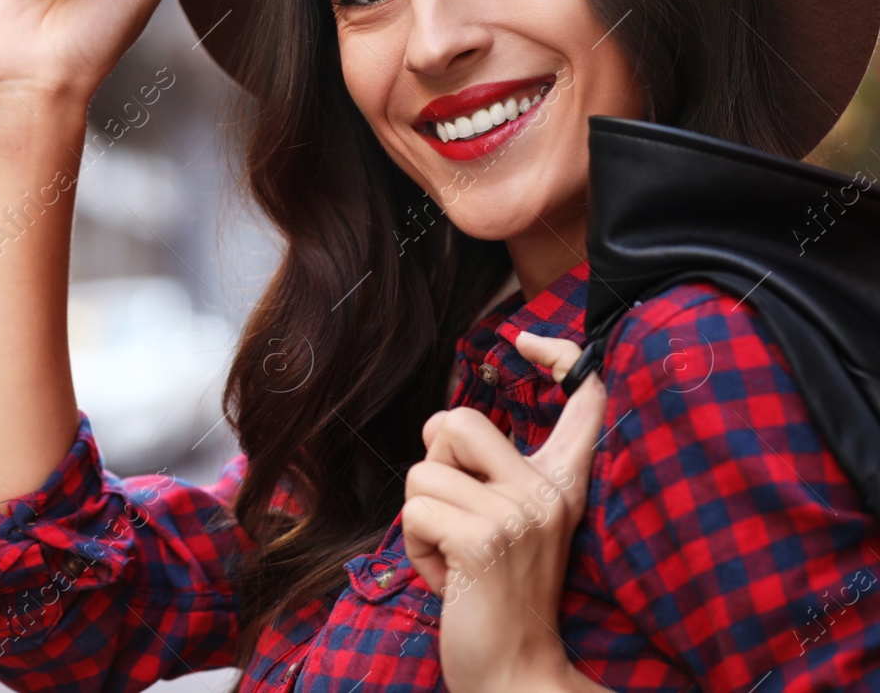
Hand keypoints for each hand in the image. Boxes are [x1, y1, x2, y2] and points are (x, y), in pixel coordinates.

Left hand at [401, 334, 609, 692]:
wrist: (516, 672)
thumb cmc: (497, 597)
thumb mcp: (510, 526)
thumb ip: (494, 474)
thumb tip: (444, 423)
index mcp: (561, 483)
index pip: (586, 399)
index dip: (562, 355)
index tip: (529, 341)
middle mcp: (548, 491)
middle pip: (455, 420)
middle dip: (431, 464)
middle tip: (454, 514)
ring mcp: (519, 514)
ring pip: (422, 472)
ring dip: (420, 519)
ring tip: (454, 557)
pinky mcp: (484, 540)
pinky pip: (414, 513)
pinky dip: (415, 549)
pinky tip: (447, 578)